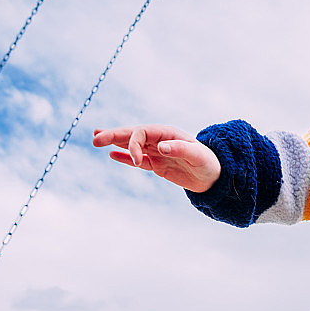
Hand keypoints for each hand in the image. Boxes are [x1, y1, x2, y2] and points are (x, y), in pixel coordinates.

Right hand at [92, 125, 220, 192]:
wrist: (215, 177)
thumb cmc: (208, 163)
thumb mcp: (197, 156)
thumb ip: (180, 149)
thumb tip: (161, 146)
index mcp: (167, 133)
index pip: (142, 133)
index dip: (134, 145)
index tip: (138, 161)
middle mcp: (159, 140)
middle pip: (132, 135)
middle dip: (113, 135)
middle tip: (95, 137)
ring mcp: (156, 152)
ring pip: (131, 145)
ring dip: (115, 142)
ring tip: (96, 138)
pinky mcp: (157, 165)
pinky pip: (137, 160)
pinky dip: (124, 157)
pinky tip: (111, 155)